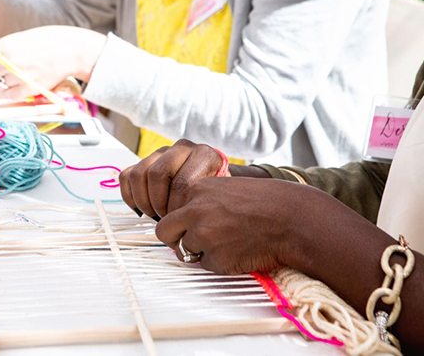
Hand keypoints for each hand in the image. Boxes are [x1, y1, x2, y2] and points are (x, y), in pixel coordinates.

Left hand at [0, 26, 106, 97]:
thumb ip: (1, 50)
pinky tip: (0, 92)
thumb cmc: (45, 42)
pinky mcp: (31, 88)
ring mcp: (20, 75)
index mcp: (5, 45)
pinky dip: (2, 95)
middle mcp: (10, 60)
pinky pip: (10, 95)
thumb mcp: (19, 39)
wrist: (70, 49)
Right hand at [119, 140, 228, 219]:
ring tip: (155, 215)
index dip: (176, 208)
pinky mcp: (145, 160)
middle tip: (166, 218)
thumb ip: (207, 204)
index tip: (180, 220)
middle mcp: (181, 148)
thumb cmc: (215, 194)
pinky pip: (126, 176)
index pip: (181, 183)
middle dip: (158, 203)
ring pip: (138, 174)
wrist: (214, 182)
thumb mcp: (218, 197)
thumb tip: (190, 222)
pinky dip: (130, 196)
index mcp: (203, 154)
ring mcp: (161, 152)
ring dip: (144, 201)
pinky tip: (142, 210)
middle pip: (156, 174)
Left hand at [155, 177, 351, 273]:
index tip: (191, 225)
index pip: (169, 208)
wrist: (292, 219)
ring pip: (184, 251)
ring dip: (200, 251)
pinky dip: (219, 263)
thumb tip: (179, 219)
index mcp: (197, 188)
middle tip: (191, 243)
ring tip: (227, 244)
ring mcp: (203, 234)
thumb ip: (201, 200)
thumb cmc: (263, 203)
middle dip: (175, 240)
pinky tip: (239, 251)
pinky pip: (206, 266)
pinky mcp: (215, 257)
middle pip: (164, 231)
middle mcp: (195, 210)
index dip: (180, 221)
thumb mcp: (226, 188)